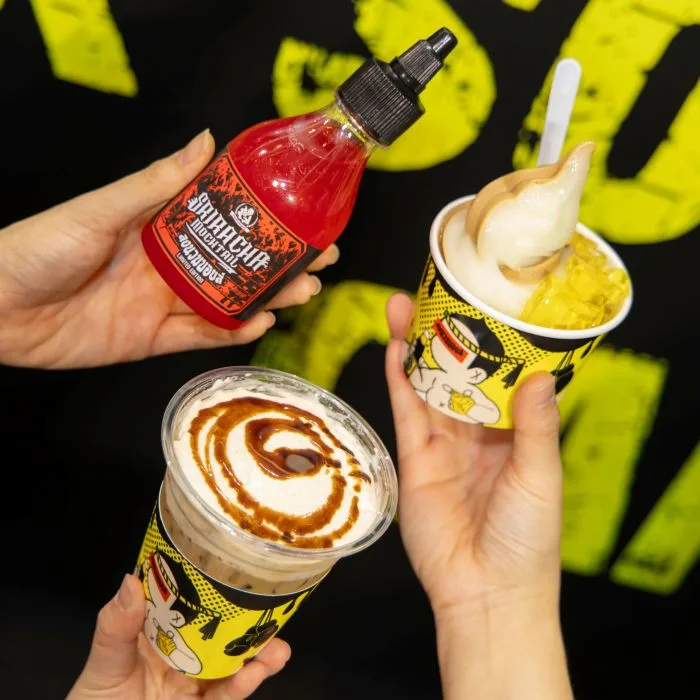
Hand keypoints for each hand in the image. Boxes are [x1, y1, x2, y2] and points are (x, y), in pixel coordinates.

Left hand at [0, 130, 338, 368]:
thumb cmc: (38, 248)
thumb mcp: (101, 209)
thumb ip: (155, 184)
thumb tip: (204, 141)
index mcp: (158, 226)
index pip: (223, 220)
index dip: (263, 218)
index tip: (301, 214)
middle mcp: (168, 264)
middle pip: (236, 264)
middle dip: (279, 262)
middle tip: (320, 259)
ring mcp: (163, 303)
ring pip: (228, 301)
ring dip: (268, 298)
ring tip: (305, 290)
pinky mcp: (152, 339)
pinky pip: (202, 337)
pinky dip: (234, 333)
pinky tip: (262, 323)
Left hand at [68, 574, 289, 699]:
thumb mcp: (102, 663)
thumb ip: (115, 627)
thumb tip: (131, 580)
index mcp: (161, 630)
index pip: (194, 601)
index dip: (220, 586)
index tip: (243, 570)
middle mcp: (184, 652)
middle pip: (223, 632)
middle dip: (252, 622)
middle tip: (275, 611)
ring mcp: (194, 682)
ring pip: (234, 664)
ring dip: (259, 656)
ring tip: (278, 650)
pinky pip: (225, 696)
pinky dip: (242, 685)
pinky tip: (255, 673)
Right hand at [385, 294, 570, 698]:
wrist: (486, 592)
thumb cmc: (527, 540)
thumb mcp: (540, 477)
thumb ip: (536, 426)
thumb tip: (541, 374)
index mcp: (515, 433)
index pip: (502, 376)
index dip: (491, 341)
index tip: (482, 305)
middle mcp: (477, 433)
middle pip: (458, 374)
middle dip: (446, 335)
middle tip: (434, 294)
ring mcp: (443, 445)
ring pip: (427, 386)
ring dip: (417, 348)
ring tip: (406, 307)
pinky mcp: (415, 459)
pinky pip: (407, 413)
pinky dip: (400, 381)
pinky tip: (396, 350)